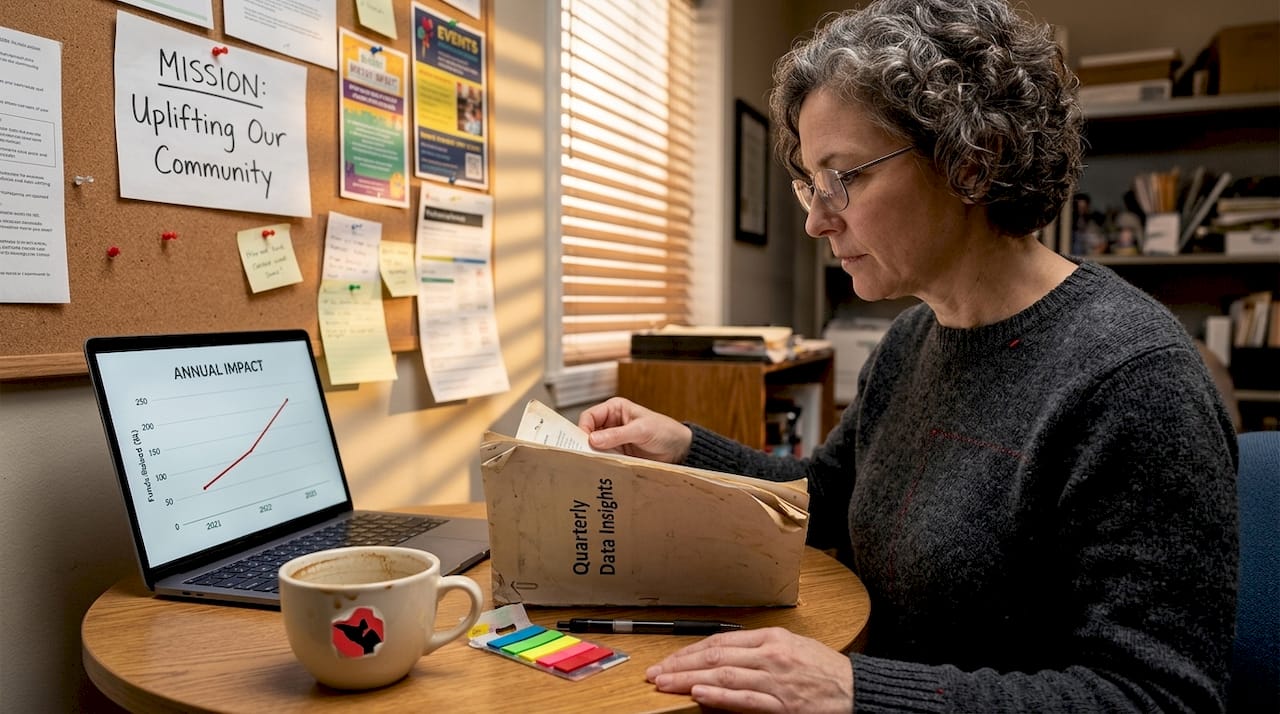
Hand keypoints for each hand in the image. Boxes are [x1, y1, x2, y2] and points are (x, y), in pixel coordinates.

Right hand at [576, 397, 692, 462]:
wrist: (679, 450)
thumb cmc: (664, 431)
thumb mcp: (641, 430)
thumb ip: (617, 435)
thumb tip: (593, 440)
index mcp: (615, 409)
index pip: (589, 416)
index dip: (583, 428)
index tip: (584, 443)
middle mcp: (611, 423)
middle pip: (588, 432)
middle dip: (585, 444)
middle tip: (584, 456)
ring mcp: (613, 440)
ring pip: (593, 447)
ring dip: (593, 455)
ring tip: (592, 464)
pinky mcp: (617, 454)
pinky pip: (603, 458)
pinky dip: (601, 463)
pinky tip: (601, 469)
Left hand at [645, 627, 852, 713]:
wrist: (857, 690)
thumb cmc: (827, 670)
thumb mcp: (793, 647)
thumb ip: (759, 649)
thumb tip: (724, 656)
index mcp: (772, 638)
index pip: (721, 641)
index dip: (690, 651)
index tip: (669, 659)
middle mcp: (770, 655)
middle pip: (716, 656)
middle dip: (681, 664)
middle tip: (656, 672)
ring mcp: (775, 680)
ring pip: (724, 676)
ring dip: (690, 680)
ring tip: (666, 684)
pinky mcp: (782, 705)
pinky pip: (745, 700)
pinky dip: (720, 696)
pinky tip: (699, 694)